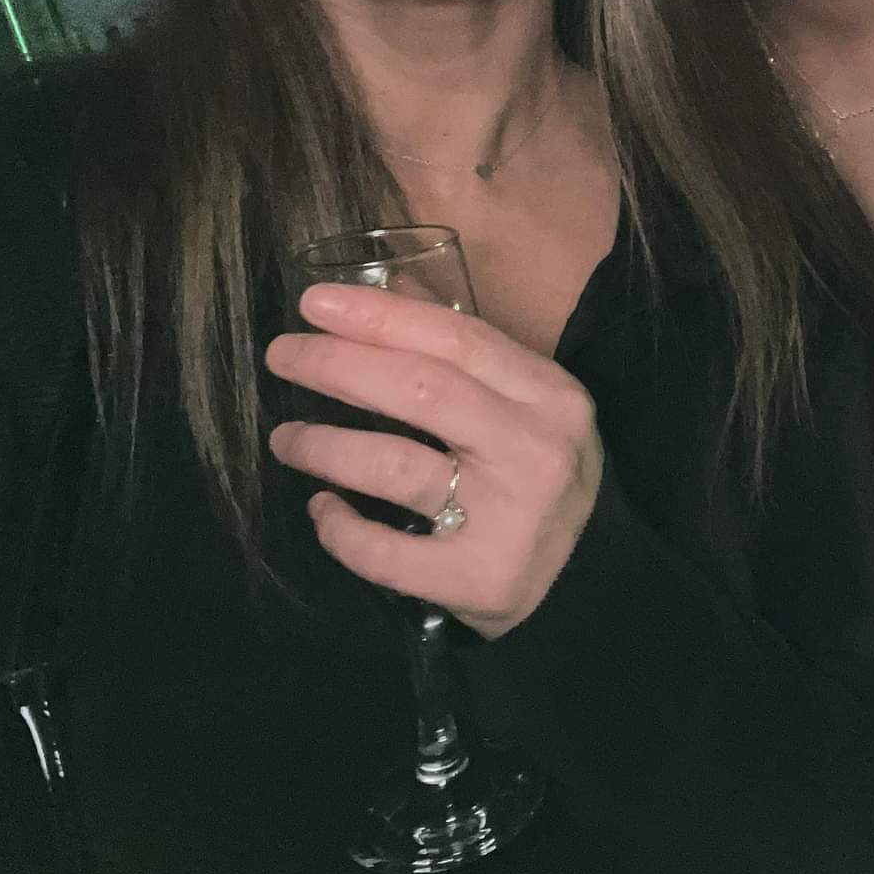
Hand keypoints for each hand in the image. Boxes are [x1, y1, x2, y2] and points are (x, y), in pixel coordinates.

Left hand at [264, 282, 603, 640]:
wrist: (590, 572)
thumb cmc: (539, 471)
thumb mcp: (526, 403)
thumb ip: (463, 353)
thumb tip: (381, 294)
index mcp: (549, 394)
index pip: (456, 339)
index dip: (379, 317)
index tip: (315, 303)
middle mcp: (534, 449)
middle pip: (419, 390)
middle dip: (337, 366)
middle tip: (283, 356)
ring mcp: (511, 518)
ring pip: (394, 468)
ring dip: (324, 446)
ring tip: (286, 439)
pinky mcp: (481, 579)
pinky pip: (386, 554)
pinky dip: (340, 530)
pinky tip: (323, 510)